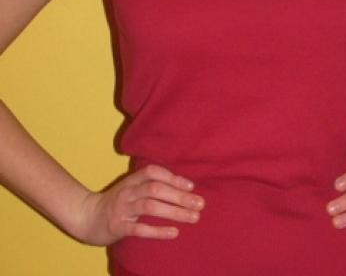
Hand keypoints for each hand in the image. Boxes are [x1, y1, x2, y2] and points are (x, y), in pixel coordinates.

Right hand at [74, 164, 205, 245]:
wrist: (86, 217)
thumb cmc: (117, 202)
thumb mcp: (132, 188)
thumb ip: (151, 184)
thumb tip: (183, 186)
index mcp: (132, 180)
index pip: (154, 172)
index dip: (173, 177)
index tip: (191, 186)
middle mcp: (128, 192)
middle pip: (156, 189)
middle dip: (180, 196)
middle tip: (200, 204)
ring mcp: (122, 209)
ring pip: (150, 207)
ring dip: (174, 212)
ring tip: (194, 217)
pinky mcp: (118, 227)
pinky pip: (139, 228)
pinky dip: (158, 230)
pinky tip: (174, 232)